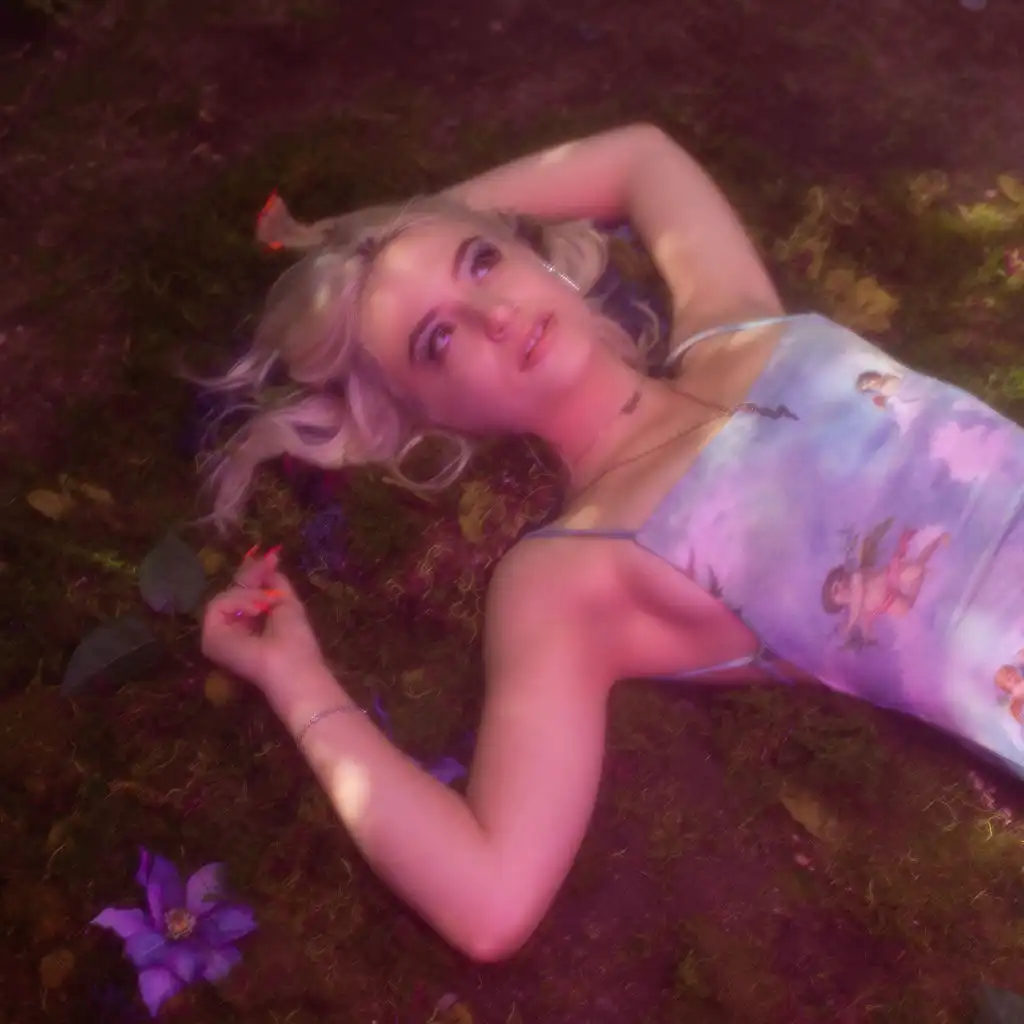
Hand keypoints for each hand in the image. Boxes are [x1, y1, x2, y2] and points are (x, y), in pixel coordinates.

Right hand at [201, 548, 325, 690]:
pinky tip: (256, 611)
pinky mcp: (209, 638)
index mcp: (250, 623)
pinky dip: (240, 602)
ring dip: (250, 594)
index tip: (272, 558)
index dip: (253, 574)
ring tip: (267, 605)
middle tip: (269, 566)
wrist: (291, 666)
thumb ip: (273, 581)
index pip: (242, 591)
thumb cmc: (295, 639)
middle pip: (231, 590)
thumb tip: (268, 558)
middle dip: (250, 576)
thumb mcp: (286, 601)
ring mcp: (218, 634)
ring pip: (225, 595)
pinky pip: (218, 605)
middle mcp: (231, 628)